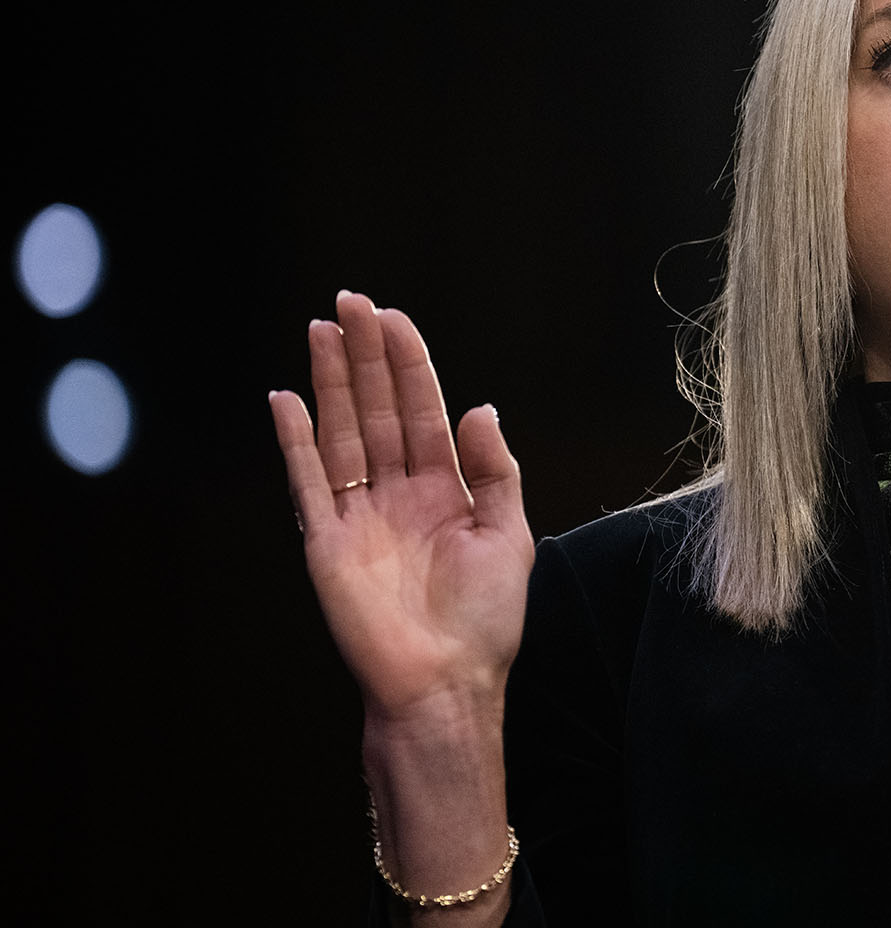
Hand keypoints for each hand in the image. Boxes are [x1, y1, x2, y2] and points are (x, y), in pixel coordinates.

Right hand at [269, 291, 533, 724]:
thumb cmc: (485, 620)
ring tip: (322, 329)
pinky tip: (286, 399)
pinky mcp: (327, 541)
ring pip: (341, 432)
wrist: (447, 682)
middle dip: (365, 355)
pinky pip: (307, 481)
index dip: (407, 364)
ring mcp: (359, 514)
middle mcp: (398, 493)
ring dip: (331, 381)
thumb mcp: (510, 535)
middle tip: (351, 302)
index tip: (392, 317)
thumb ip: (495, 469)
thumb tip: (479, 408)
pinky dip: (295, 440)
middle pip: (376, 409)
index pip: (420, 410)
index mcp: (444, 489)